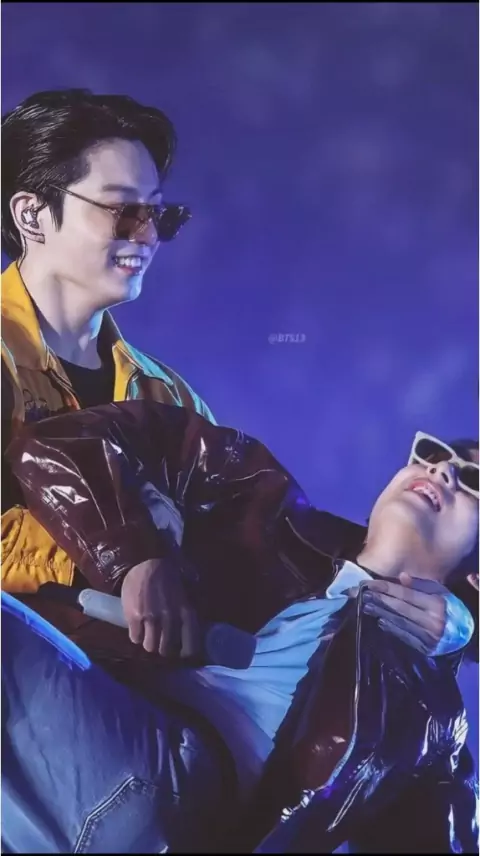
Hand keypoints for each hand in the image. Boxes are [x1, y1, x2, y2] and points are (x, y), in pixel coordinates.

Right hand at [121, 558, 201, 657]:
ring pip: (150, 647)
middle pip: (166, 650)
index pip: (190, 645)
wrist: (145, 560)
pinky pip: (135, 638)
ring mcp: (151, 618)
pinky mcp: (134, 617)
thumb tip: (195, 629)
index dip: (185, 653)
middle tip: (161, 642)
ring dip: (148, 643)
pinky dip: (136, 636)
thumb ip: (189, 611)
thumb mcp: (186, 593)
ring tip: (148, 635)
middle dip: (163, 649)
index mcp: (186, 612)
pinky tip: (137, 628)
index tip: (181, 653)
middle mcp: (170, 618)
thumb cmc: (168, 576)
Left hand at [349, 572, 473, 655]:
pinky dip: (390, 628)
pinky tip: (380, 621)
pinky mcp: (424, 647)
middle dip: (379, 600)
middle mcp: (432, 621)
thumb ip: (420, 585)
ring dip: (380, 613)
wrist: (463, 635)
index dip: (386, 588)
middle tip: (362, 594)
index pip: (406, 595)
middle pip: (400, 608)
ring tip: (366, 605)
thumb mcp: (440, 592)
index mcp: (436, 604)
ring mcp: (428, 636)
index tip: (369, 583)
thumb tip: (401, 577)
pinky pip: (404, 636)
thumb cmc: (449, 608)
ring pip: (399, 622)